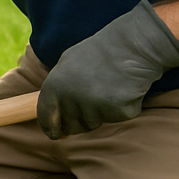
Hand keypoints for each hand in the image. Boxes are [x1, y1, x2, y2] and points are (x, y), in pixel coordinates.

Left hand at [38, 0, 178, 138]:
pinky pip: (116, 118)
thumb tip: (50, 113)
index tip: (56, 133)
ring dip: (101, 111)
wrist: (132, 45)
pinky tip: (125, 88)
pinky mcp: (117, 111)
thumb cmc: (100, 52)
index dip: (51, 127)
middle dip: (80, 120)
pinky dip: (122, 107)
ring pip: (94, 123)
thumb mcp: (68, 64)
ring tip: (110, 86)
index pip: (46, 116)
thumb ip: (57, 88)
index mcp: (54, 85)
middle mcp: (71, 98)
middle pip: (72, 125)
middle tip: (93, 99)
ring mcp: (94, 106)